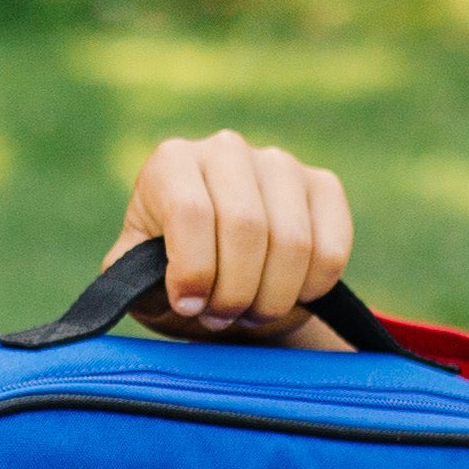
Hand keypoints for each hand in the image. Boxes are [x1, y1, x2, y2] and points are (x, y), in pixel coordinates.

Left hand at [106, 133, 354, 347]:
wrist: (216, 275)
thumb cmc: (168, 275)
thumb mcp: (137, 279)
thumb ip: (137, 282)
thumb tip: (176, 292)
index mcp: (172, 162)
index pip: (191, 213)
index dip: (194, 271)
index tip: (189, 306)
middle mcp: (226, 150)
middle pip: (245, 226)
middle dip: (235, 291)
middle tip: (220, 318)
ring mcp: (280, 164)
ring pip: (292, 241)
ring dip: (272, 298)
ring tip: (249, 313)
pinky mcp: (323, 185)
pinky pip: (331, 248)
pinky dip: (311, 289)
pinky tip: (287, 297)